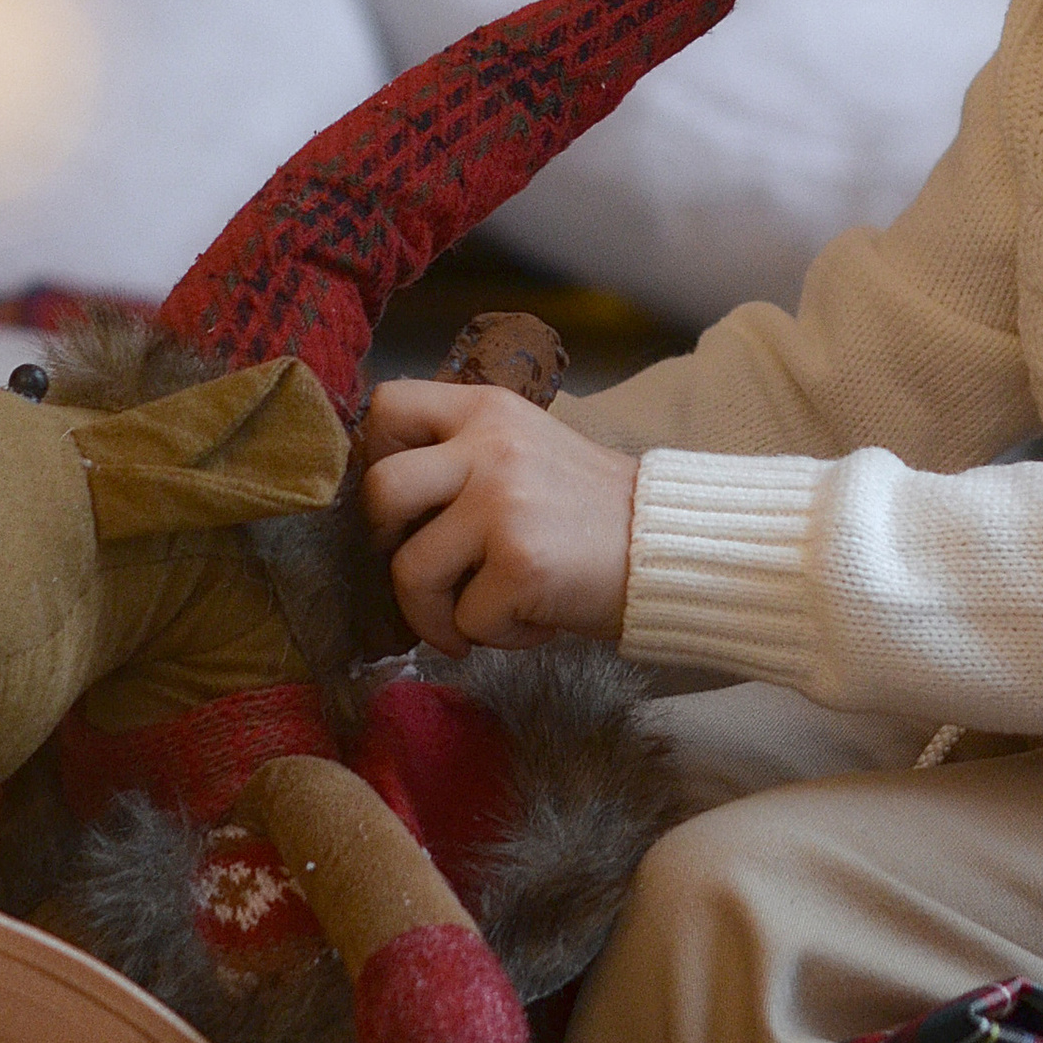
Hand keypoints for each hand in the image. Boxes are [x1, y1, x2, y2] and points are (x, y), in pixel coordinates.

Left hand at [359, 379, 636, 654]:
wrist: (669, 546)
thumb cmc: (586, 511)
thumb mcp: (524, 449)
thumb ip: (461, 457)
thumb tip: (382, 506)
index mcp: (486, 410)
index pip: (387, 405)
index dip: (374, 457)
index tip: (403, 501)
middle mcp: (490, 447)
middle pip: (379, 491)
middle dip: (389, 545)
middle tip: (428, 567)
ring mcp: (502, 504)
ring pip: (408, 570)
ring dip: (434, 614)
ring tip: (477, 618)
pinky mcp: (520, 563)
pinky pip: (465, 620)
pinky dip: (492, 637)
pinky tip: (530, 622)